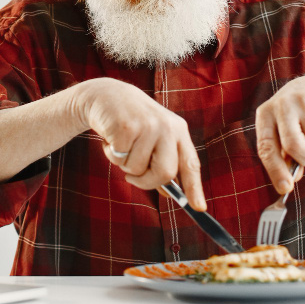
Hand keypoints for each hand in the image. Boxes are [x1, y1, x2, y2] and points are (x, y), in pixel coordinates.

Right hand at [74, 77, 205, 210]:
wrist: (105, 95)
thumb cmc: (132, 122)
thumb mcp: (152, 139)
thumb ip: (161, 162)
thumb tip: (168, 192)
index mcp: (178, 130)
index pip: (191, 163)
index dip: (195, 187)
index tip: (198, 207)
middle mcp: (167, 127)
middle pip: (165, 173)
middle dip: (146, 182)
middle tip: (132, 177)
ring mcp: (148, 126)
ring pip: (137, 169)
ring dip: (123, 164)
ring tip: (121, 145)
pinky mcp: (127, 126)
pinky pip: (119, 158)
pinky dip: (111, 154)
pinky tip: (111, 138)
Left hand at [255, 73, 304, 193]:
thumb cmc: (298, 116)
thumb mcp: (285, 130)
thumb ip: (285, 156)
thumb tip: (289, 182)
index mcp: (265, 114)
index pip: (266, 146)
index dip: (275, 170)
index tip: (285, 188)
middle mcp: (281, 105)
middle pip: (292, 145)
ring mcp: (302, 100)